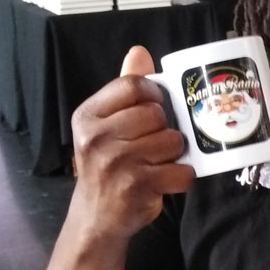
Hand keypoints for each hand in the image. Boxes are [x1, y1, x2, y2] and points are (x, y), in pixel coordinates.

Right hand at [70, 45, 194, 239]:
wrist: (96, 217)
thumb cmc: (106, 166)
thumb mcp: (105, 125)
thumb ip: (123, 91)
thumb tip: (139, 52)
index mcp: (88, 116)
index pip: (132, 86)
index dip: (154, 93)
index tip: (158, 106)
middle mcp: (97, 137)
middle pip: (155, 113)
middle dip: (164, 128)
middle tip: (155, 142)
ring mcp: (117, 162)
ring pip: (171, 140)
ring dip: (174, 153)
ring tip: (159, 162)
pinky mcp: (137, 186)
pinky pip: (180, 171)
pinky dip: (181, 177)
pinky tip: (167, 179)